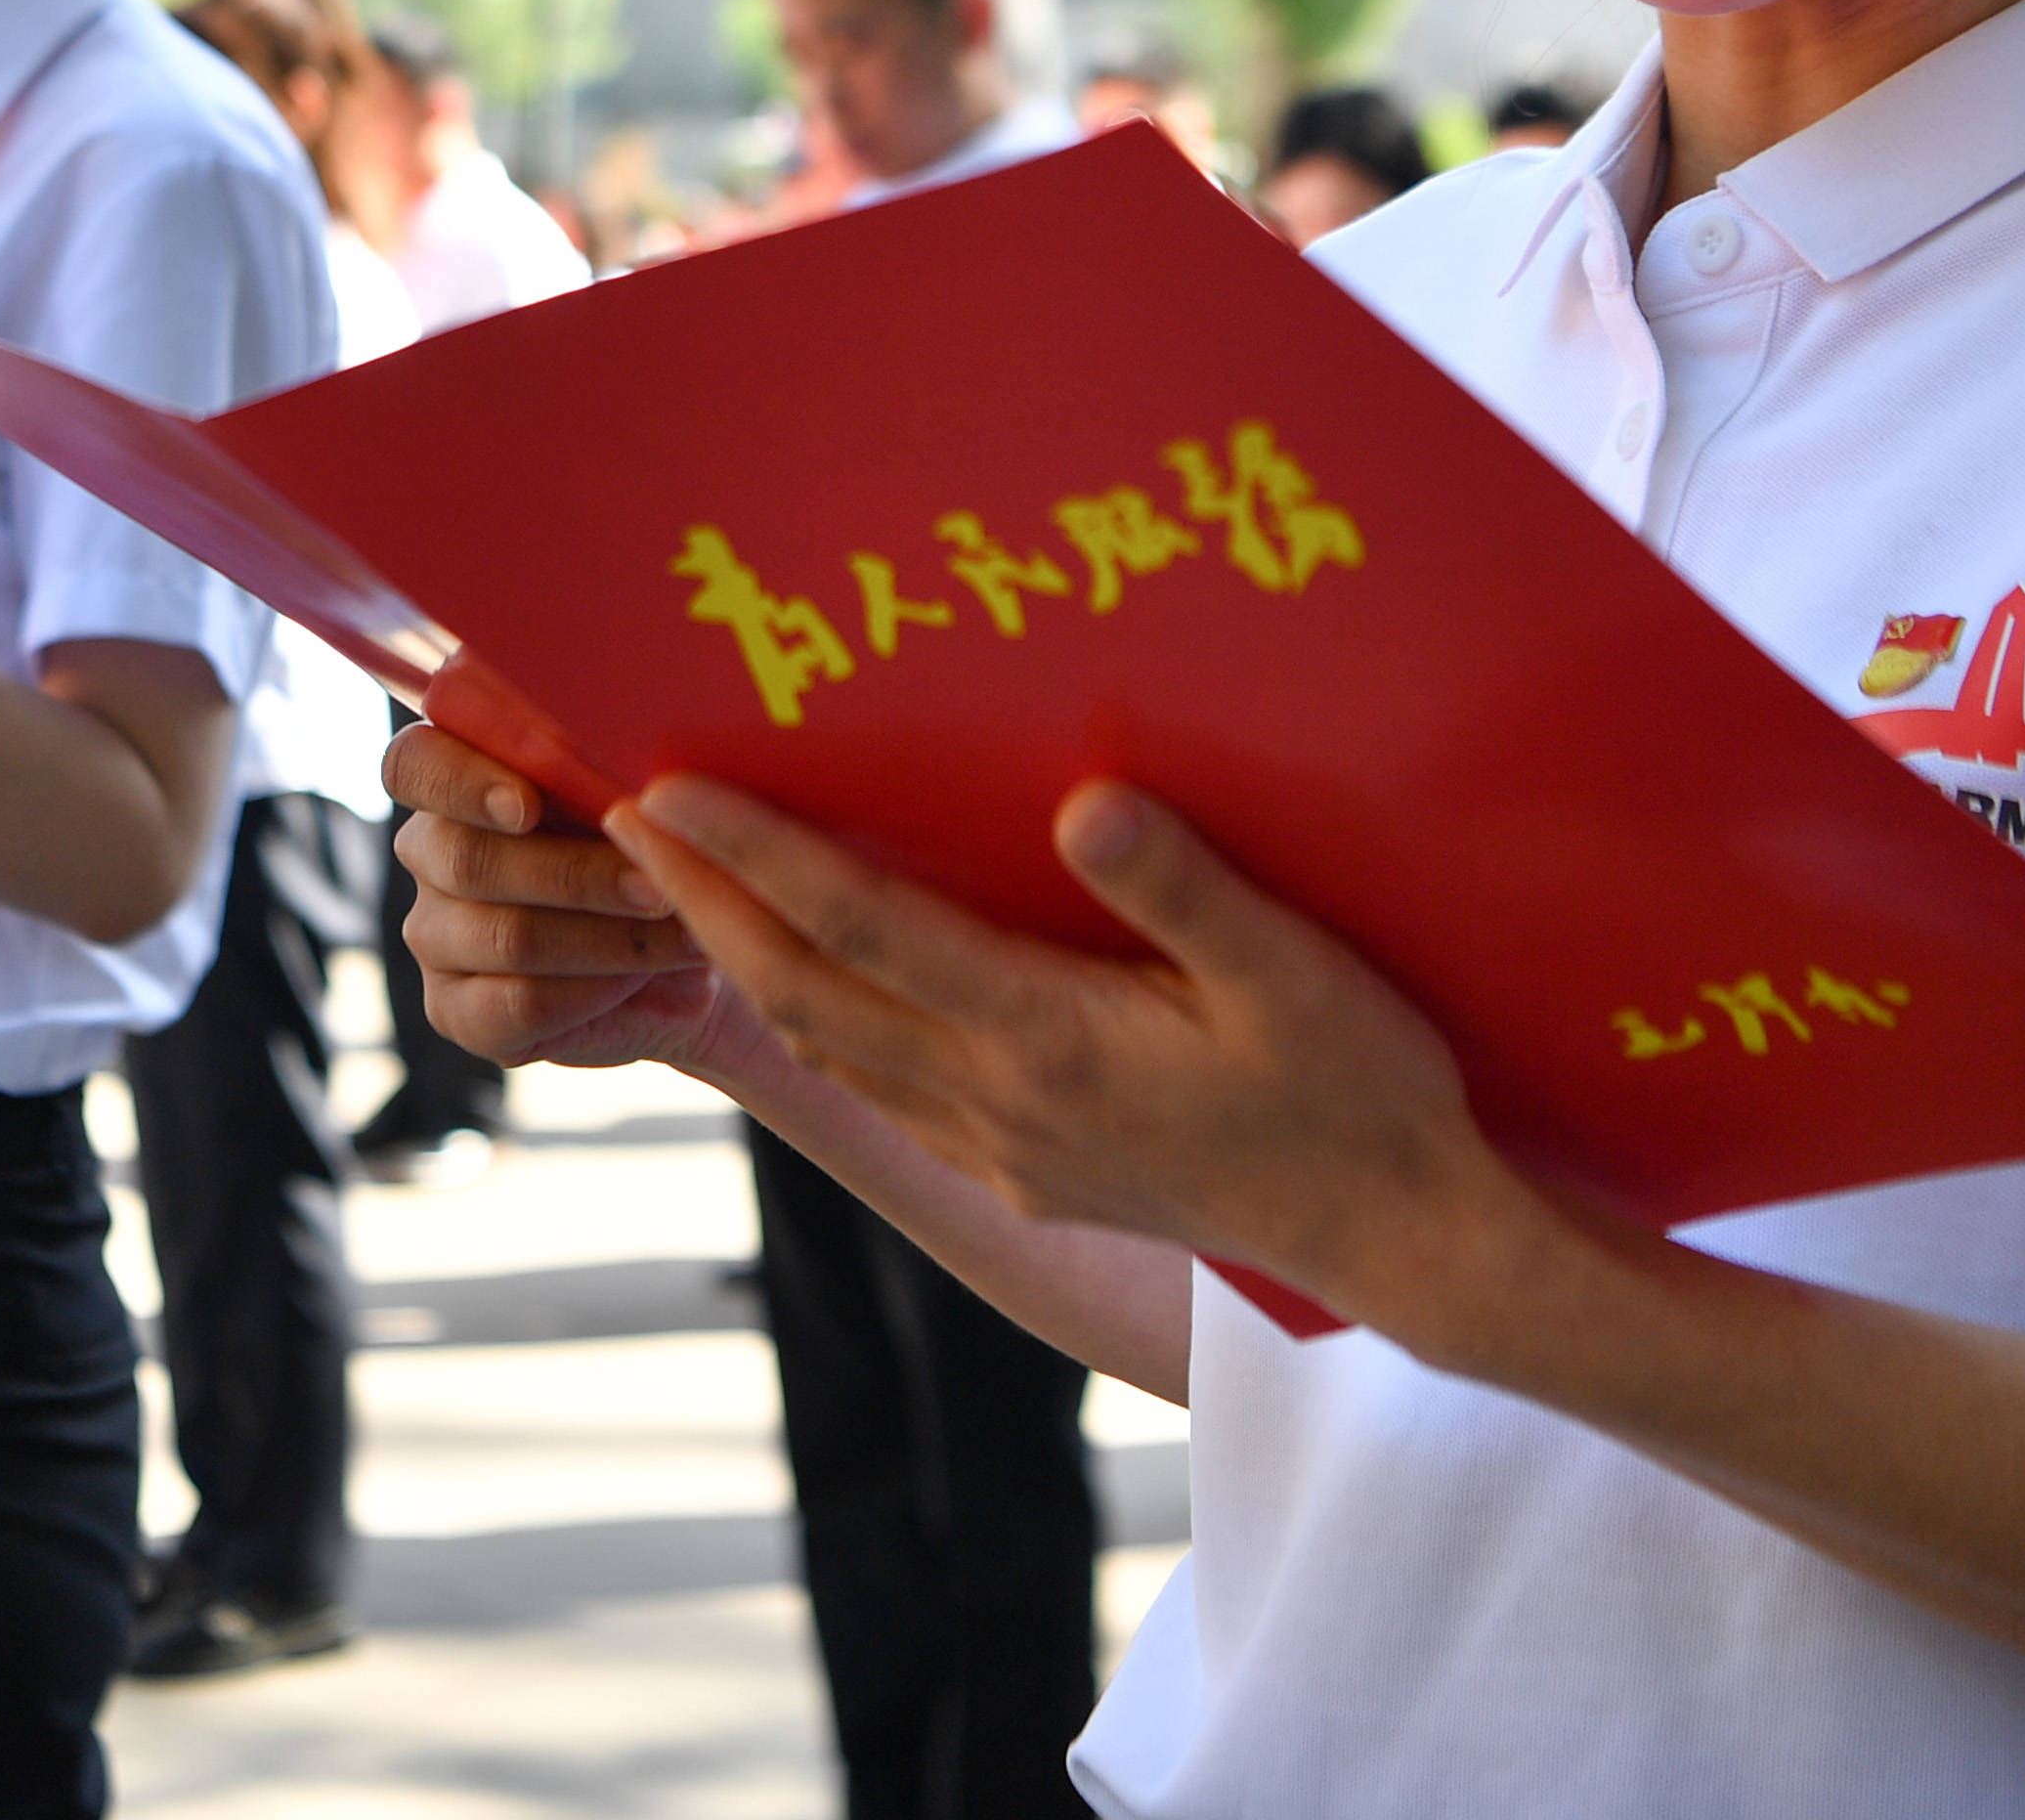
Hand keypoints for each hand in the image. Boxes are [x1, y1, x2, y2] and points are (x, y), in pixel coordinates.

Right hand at [379, 722, 771, 1078]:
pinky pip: (516, 1004)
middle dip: (576, 875)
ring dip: (607, 938)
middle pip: (468, 860)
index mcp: (457, 777)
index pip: (413, 764)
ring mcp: (433, 935)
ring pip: (506, 936)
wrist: (685, 941)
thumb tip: (635, 794)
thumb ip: (617, 784)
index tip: (529, 806)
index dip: (460, 783)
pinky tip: (640, 978)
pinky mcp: (455, 1010)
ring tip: (681, 933)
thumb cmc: (658, 847)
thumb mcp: (646, 804)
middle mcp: (430, 852)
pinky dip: (592, 992)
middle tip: (658, 885)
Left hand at [605, 772, 1553, 1338]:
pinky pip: (885, 1091)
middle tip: (624, 812)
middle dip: (705, 902)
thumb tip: (1081, 803)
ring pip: (833, 1048)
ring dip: (750, 961)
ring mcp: (1005, 1151)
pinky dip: (822, 1024)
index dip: (753, 853)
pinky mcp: (1029, 1177)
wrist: (1399, 1240)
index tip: (663, 784)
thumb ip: (1184, 889)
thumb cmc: (1362, 1088)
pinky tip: (814, 982)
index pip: (860, 927)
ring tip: (691, 880)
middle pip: (808, 993)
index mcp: (1048, 1039)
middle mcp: (999, 1102)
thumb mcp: (1297, 974)